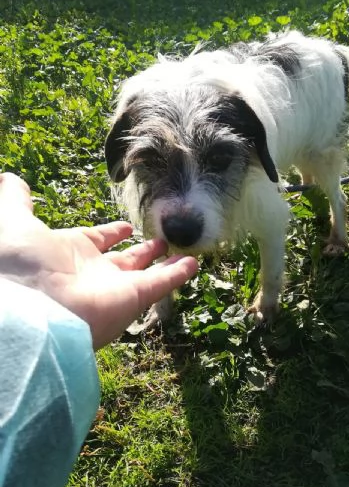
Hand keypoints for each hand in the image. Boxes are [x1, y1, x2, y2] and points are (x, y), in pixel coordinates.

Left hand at [0, 173, 197, 348]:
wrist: (30, 309)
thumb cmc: (20, 264)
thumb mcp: (12, 221)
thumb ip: (15, 200)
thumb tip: (10, 178)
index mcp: (68, 252)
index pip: (95, 241)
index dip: (111, 234)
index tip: (126, 227)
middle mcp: (93, 272)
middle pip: (123, 260)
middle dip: (141, 250)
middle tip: (160, 240)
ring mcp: (114, 287)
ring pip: (146, 272)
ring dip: (163, 262)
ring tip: (181, 248)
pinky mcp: (133, 299)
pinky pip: (161, 283)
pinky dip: (178, 274)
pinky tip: (193, 262)